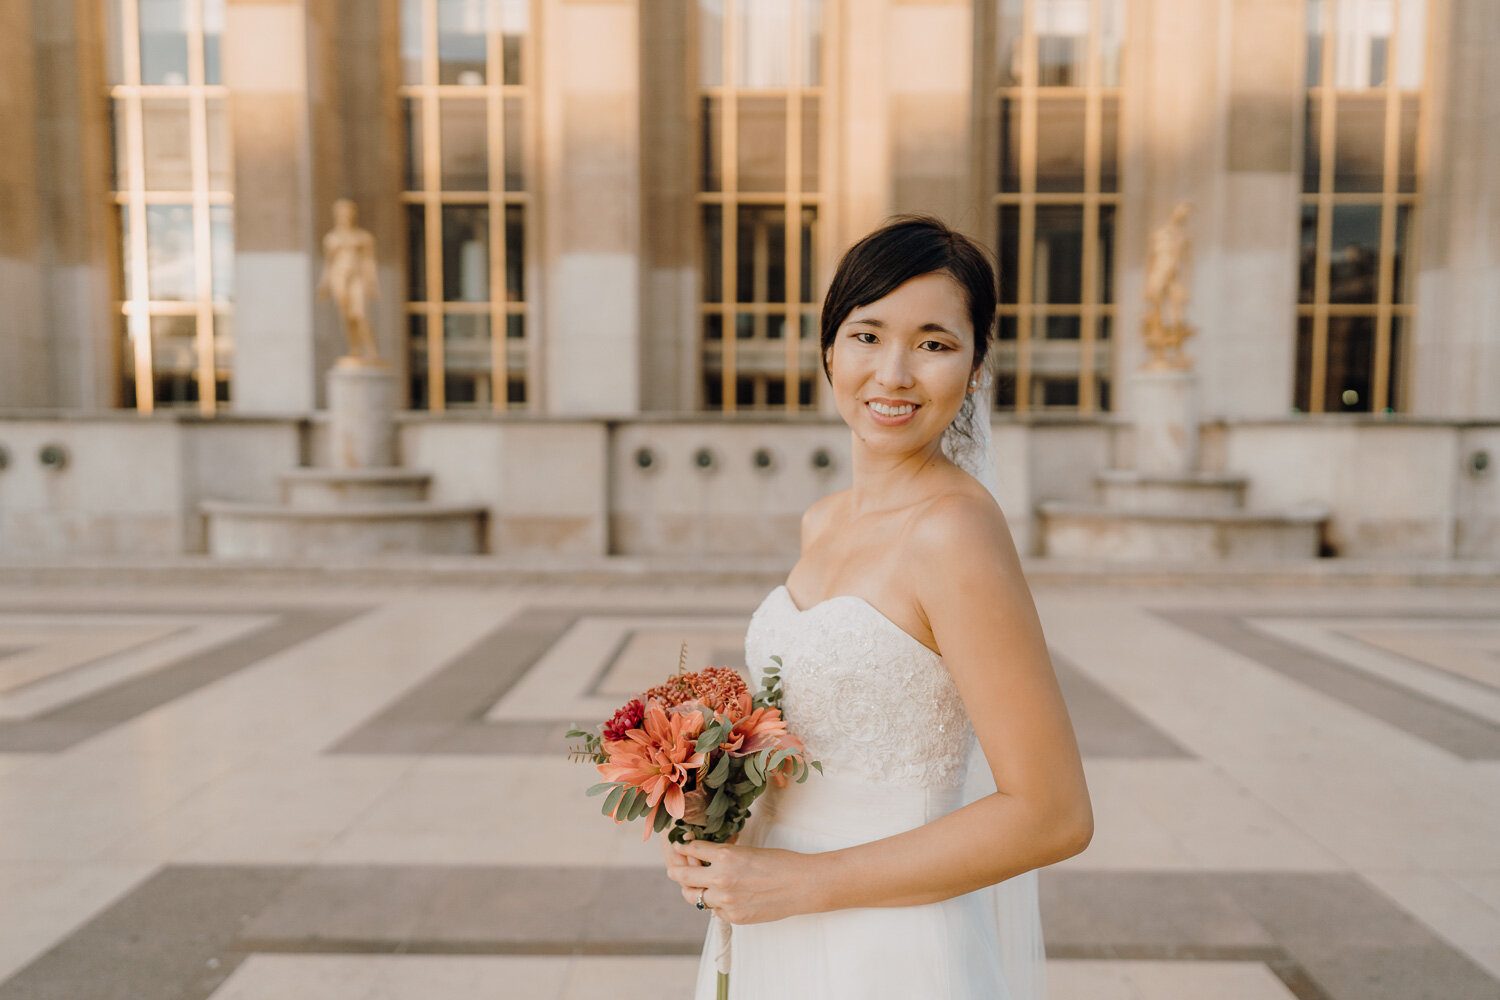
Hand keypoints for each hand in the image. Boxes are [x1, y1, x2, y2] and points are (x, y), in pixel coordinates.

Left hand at [664, 838, 813, 924]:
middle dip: (677, 871)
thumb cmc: (780, 863)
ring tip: (694, 885)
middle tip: (673, 869)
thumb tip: (705, 859)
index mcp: (725, 855)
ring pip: (695, 897)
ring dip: (693, 890)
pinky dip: (715, 903)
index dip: (684, 848)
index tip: (679, 847)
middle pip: (683, 876)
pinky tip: (723, 897)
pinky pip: (714, 910)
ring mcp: (725, 900)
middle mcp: (720, 878)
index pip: (692, 849)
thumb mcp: (747, 851)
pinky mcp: (734, 917)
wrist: (802, 885)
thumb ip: (724, 857)